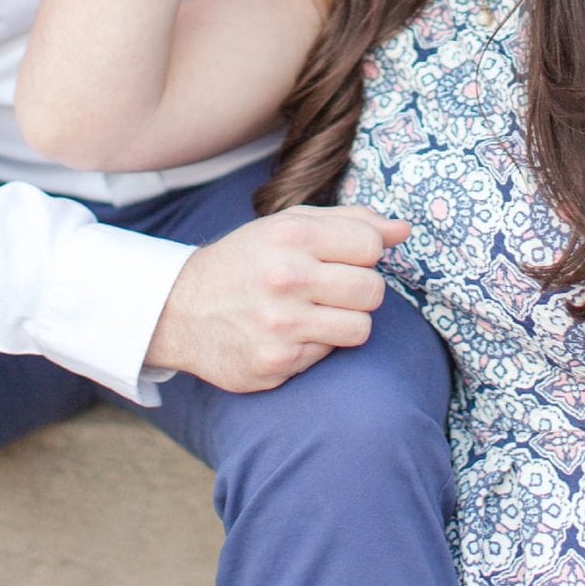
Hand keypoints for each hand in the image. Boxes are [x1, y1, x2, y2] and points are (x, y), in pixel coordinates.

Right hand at [146, 205, 410, 391]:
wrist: (180, 310)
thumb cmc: (246, 262)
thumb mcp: (287, 226)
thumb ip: (349, 222)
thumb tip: (403, 229)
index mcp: (290, 235)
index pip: (370, 245)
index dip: (363, 253)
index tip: (341, 258)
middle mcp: (285, 278)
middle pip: (373, 290)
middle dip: (359, 290)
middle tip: (330, 289)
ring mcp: (280, 324)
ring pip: (361, 328)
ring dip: (345, 321)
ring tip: (315, 312)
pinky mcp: (276, 363)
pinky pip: (329, 355)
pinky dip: (316, 345)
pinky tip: (289, 334)